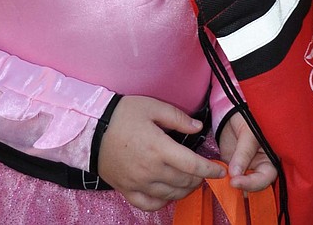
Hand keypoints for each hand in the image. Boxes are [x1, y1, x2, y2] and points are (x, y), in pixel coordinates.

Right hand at [97, 96, 223, 210]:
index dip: (209, 169)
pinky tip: (169, 193)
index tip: (220, 170)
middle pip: (183, 181)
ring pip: (170, 194)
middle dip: (199, 178)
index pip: (192, 164)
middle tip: (206, 172)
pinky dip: (163, 202)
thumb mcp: (151, 107)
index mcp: (158, 147)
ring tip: (192, 181)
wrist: (91, 129)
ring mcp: (138, 183)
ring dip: (185, 190)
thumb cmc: (122, 115)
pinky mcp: (127, 190)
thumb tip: (199, 127)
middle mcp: (150, 170)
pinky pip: (150, 205)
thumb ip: (177, 117)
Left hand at [217, 112, 276, 190]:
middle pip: (255, 186)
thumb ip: (243, 154)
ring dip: (233, 187)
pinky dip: (224, 182)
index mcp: (270, 159)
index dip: (252, 183)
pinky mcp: (234, 169)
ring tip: (222, 182)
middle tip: (229, 183)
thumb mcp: (248, 134)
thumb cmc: (247, 119)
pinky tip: (218, 180)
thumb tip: (235, 175)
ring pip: (242, 185)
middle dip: (242, 186)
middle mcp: (260, 168)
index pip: (265, 178)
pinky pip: (230, 179)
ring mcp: (247, 170)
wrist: (233, 113)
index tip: (235, 181)